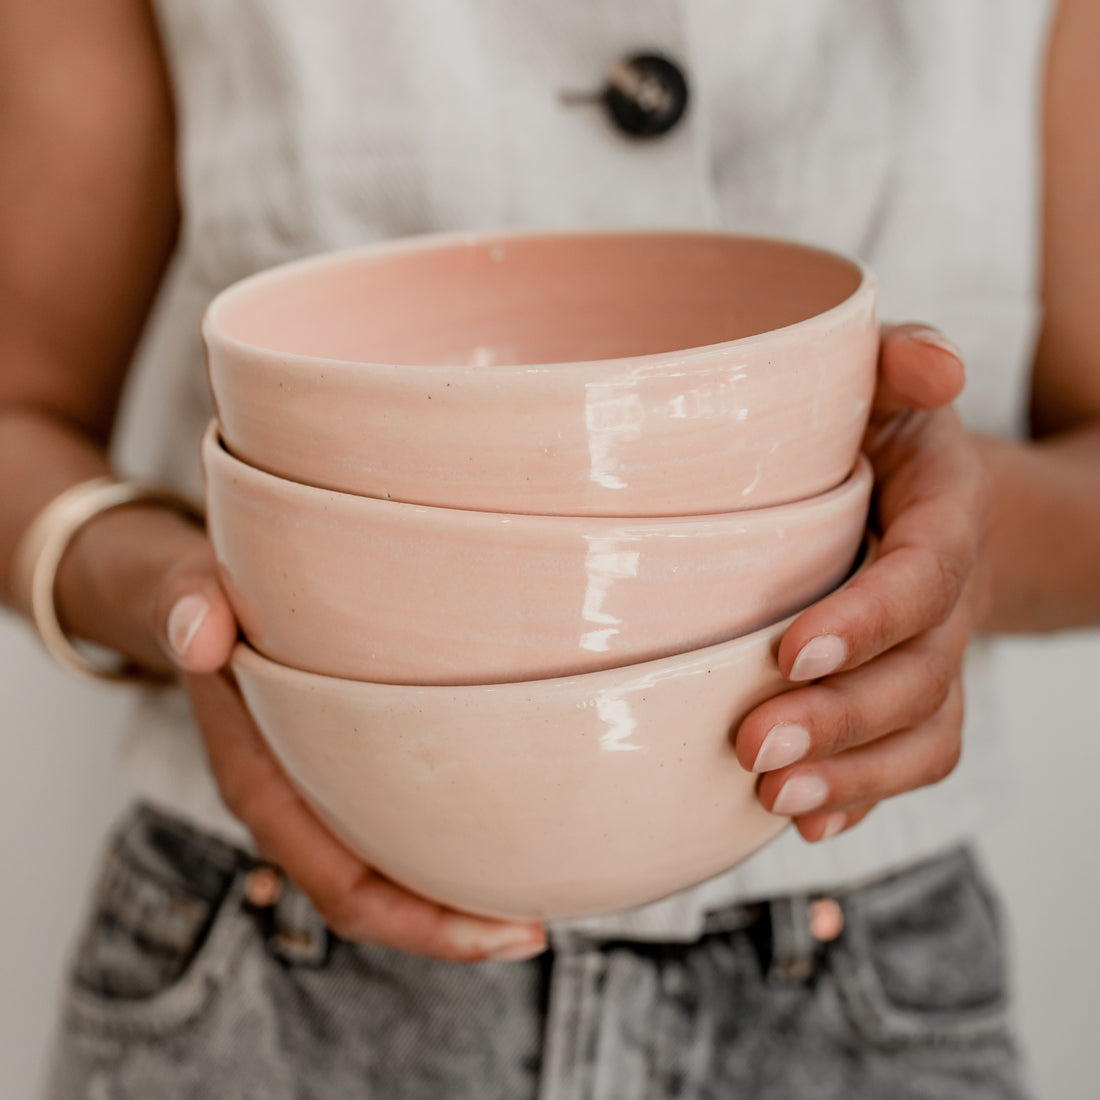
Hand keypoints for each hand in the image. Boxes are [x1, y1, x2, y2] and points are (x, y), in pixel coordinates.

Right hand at [56, 510, 546, 960]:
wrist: (188, 601)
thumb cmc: (200, 601)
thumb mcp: (189, 591)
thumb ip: (189, 608)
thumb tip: (200, 633)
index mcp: (260, 786)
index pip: (344, 888)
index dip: (422, 924)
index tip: (503, 934)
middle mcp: (293, 808)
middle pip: (379, 901)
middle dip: (455, 926)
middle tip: (539, 928)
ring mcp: (317, 795)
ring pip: (390, 873)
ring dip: (457, 893)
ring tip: (539, 893)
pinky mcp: (340, 770)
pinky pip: (394, 828)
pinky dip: (445, 844)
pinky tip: (502, 826)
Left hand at [733, 324, 991, 841]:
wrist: (920, 497)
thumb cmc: (881, 435)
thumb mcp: (885, 382)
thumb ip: (899, 360)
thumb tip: (937, 361)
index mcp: (943, 517)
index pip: (921, 576)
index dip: (868, 619)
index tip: (790, 649)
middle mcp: (947, 600)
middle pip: (919, 676)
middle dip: (841, 718)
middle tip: (754, 746)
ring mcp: (934, 657)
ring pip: (920, 732)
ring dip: (853, 774)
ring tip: (773, 796)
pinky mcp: (909, 697)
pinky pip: (909, 760)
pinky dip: (863, 797)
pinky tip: (806, 822)